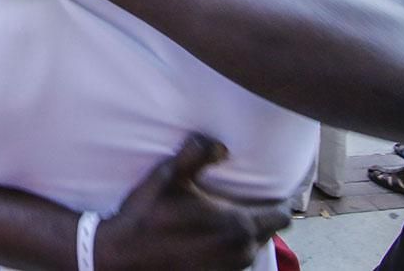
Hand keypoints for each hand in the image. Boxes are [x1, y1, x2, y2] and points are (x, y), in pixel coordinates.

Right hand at [96, 133, 290, 270]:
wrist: (122, 257)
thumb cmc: (148, 215)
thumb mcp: (169, 175)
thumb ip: (197, 153)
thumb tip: (221, 145)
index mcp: (238, 225)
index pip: (281, 215)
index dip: (279, 201)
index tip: (268, 189)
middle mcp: (241, 252)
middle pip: (268, 232)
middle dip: (261, 216)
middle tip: (244, 199)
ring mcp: (229, 270)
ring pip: (252, 248)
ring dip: (245, 234)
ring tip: (226, 217)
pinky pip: (235, 262)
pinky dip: (229, 249)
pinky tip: (210, 237)